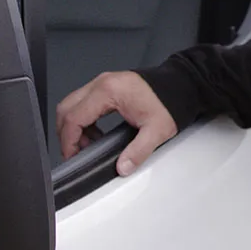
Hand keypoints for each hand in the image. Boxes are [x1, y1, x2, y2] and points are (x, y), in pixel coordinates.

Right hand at [56, 71, 177, 175]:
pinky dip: (84, 118)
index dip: (69, 140)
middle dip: (67, 133)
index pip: (74, 117)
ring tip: (89, 144)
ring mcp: (104, 82)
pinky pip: (84, 101)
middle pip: (67, 108)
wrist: (183, 84)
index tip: (72, 155)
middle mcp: (102, 83)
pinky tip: (96, 133)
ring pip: (73, 104)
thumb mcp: (157, 130)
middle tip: (77, 152)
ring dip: (75, 126)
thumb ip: (138, 151)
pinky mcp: (108, 85)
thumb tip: (123, 167)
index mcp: (109, 91)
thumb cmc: (170, 101)